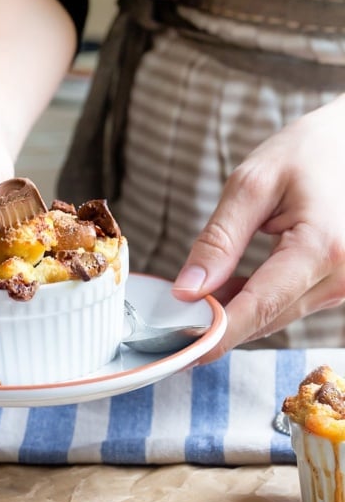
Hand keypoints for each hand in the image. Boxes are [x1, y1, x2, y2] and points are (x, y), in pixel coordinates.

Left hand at [172, 94, 344, 360]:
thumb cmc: (309, 151)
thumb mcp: (252, 184)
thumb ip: (219, 241)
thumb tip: (187, 291)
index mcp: (321, 248)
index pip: (259, 308)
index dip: (216, 333)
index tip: (180, 351)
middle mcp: (342, 275)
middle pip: (268, 320)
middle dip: (220, 324)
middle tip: (173, 318)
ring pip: (278, 317)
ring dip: (238, 313)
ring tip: (197, 296)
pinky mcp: (341, 284)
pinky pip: (291, 304)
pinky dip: (258, 301)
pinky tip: (228, 287)